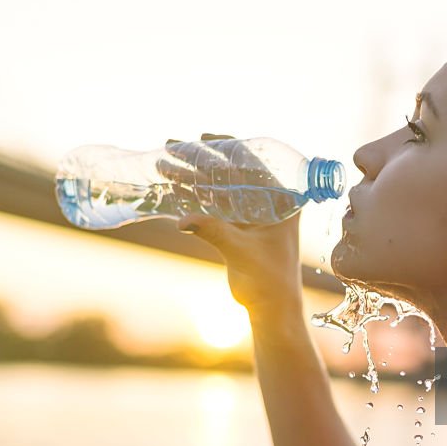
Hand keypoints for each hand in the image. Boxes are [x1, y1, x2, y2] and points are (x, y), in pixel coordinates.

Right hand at [173, 133, 303, 316]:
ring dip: (192, 176)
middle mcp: (268, 203)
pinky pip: (213, 205)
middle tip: (173, 146)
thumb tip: (182, 220)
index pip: (255, 163)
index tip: (203, 137)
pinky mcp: (237, 228)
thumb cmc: (269, 281)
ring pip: (218, 187)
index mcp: (282, 201)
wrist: (270, 308)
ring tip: (164, 164)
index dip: (228, 147)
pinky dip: (193, 196)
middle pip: (231, 171)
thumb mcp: (242, 253)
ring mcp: (251, 215)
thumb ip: (215, 233)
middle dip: (201, 159)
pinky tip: (170, 187)